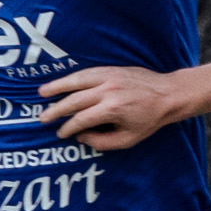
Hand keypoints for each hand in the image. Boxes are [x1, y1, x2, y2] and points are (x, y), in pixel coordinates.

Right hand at [40, 62, 196, 150]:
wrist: (168, 94)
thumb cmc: (150, 120)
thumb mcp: (128, 139)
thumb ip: (102, 141)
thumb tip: (81, 136)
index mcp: (112, 109)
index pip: (81, 119)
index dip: (68, 128)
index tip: (60, 134)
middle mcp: (108, 91)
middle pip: (74, 100)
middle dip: (56, 110)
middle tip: (43, 118)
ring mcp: (109, 77)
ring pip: (77, 81)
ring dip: (57, 87)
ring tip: (41, 93)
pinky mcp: (112, 69)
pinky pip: (87, 72)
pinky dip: (72, 77)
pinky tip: (61, 82)